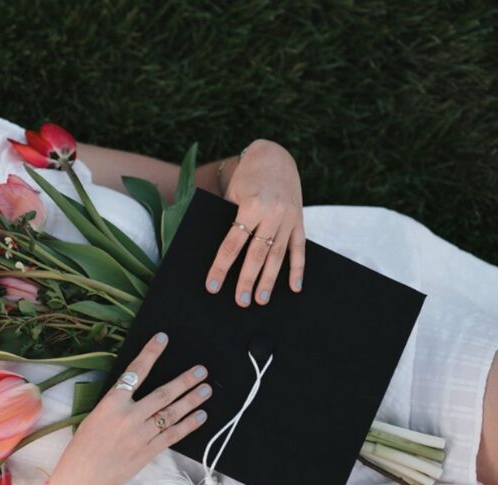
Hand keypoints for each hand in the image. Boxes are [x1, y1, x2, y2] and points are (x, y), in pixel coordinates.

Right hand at [48, 333, 212, 484]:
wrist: (82, 478)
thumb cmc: (83, 446)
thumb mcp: (95, 416)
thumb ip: (117, 403)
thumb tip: (138, 393)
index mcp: (111, 403)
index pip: (135, 372)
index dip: (150, 354)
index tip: (162, 339)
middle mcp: (129, 416)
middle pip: (163, 394)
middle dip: (185, 381)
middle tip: (201, 371)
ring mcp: (141, 435)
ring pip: (172, 413)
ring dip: (192, 400)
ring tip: (206, 390)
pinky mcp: (149, 451)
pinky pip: (173, 434)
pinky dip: (189, 424)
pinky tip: (201, 416)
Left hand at [207, 139, 305, 306]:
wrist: (273, 156)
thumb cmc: (246, 178)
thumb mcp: (233, 194)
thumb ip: (231, 221)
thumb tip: (223, 256)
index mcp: (251, 205)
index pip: (232, 244)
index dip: (221, 266)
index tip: (212, 286)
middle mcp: (273, 213)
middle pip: (257, 253)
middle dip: (247, 279)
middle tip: (240, 301)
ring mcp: (289, 218)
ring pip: (278, 254)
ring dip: (270, 279)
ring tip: (261, 299)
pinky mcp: (300, 220)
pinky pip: (300, 248)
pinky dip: (298, 268)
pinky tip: (294, 287)